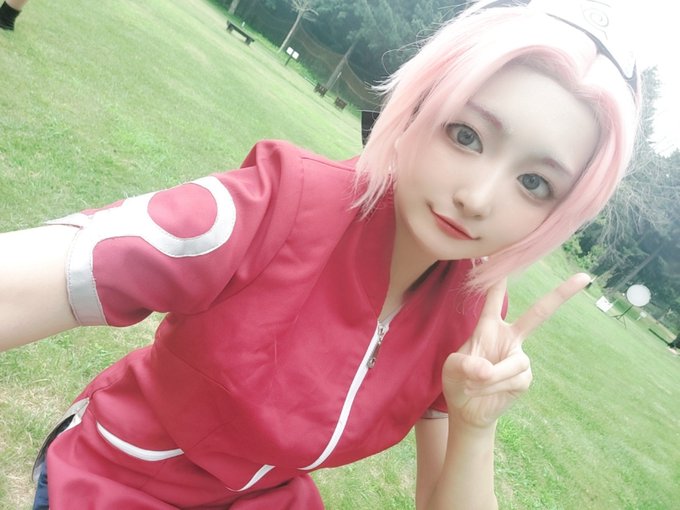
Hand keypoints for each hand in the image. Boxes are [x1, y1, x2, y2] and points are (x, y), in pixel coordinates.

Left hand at [442, 273, 590, 427]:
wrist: (468, 409)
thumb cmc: (458, 381)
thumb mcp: (452, 368)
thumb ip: (466, 364)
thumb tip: (487, 370)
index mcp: (488, 327)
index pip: (494, 299)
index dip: (499, 279)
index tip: (501, 255)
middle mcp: (509, 338)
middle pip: (538, 314)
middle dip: (560, 295)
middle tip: (583, 278)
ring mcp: (520, 357)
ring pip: (514, 362)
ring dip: (490, 377)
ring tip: (473, 384)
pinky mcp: (525, 377)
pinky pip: (514, 379)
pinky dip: (494, 387)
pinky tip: (485, 391)